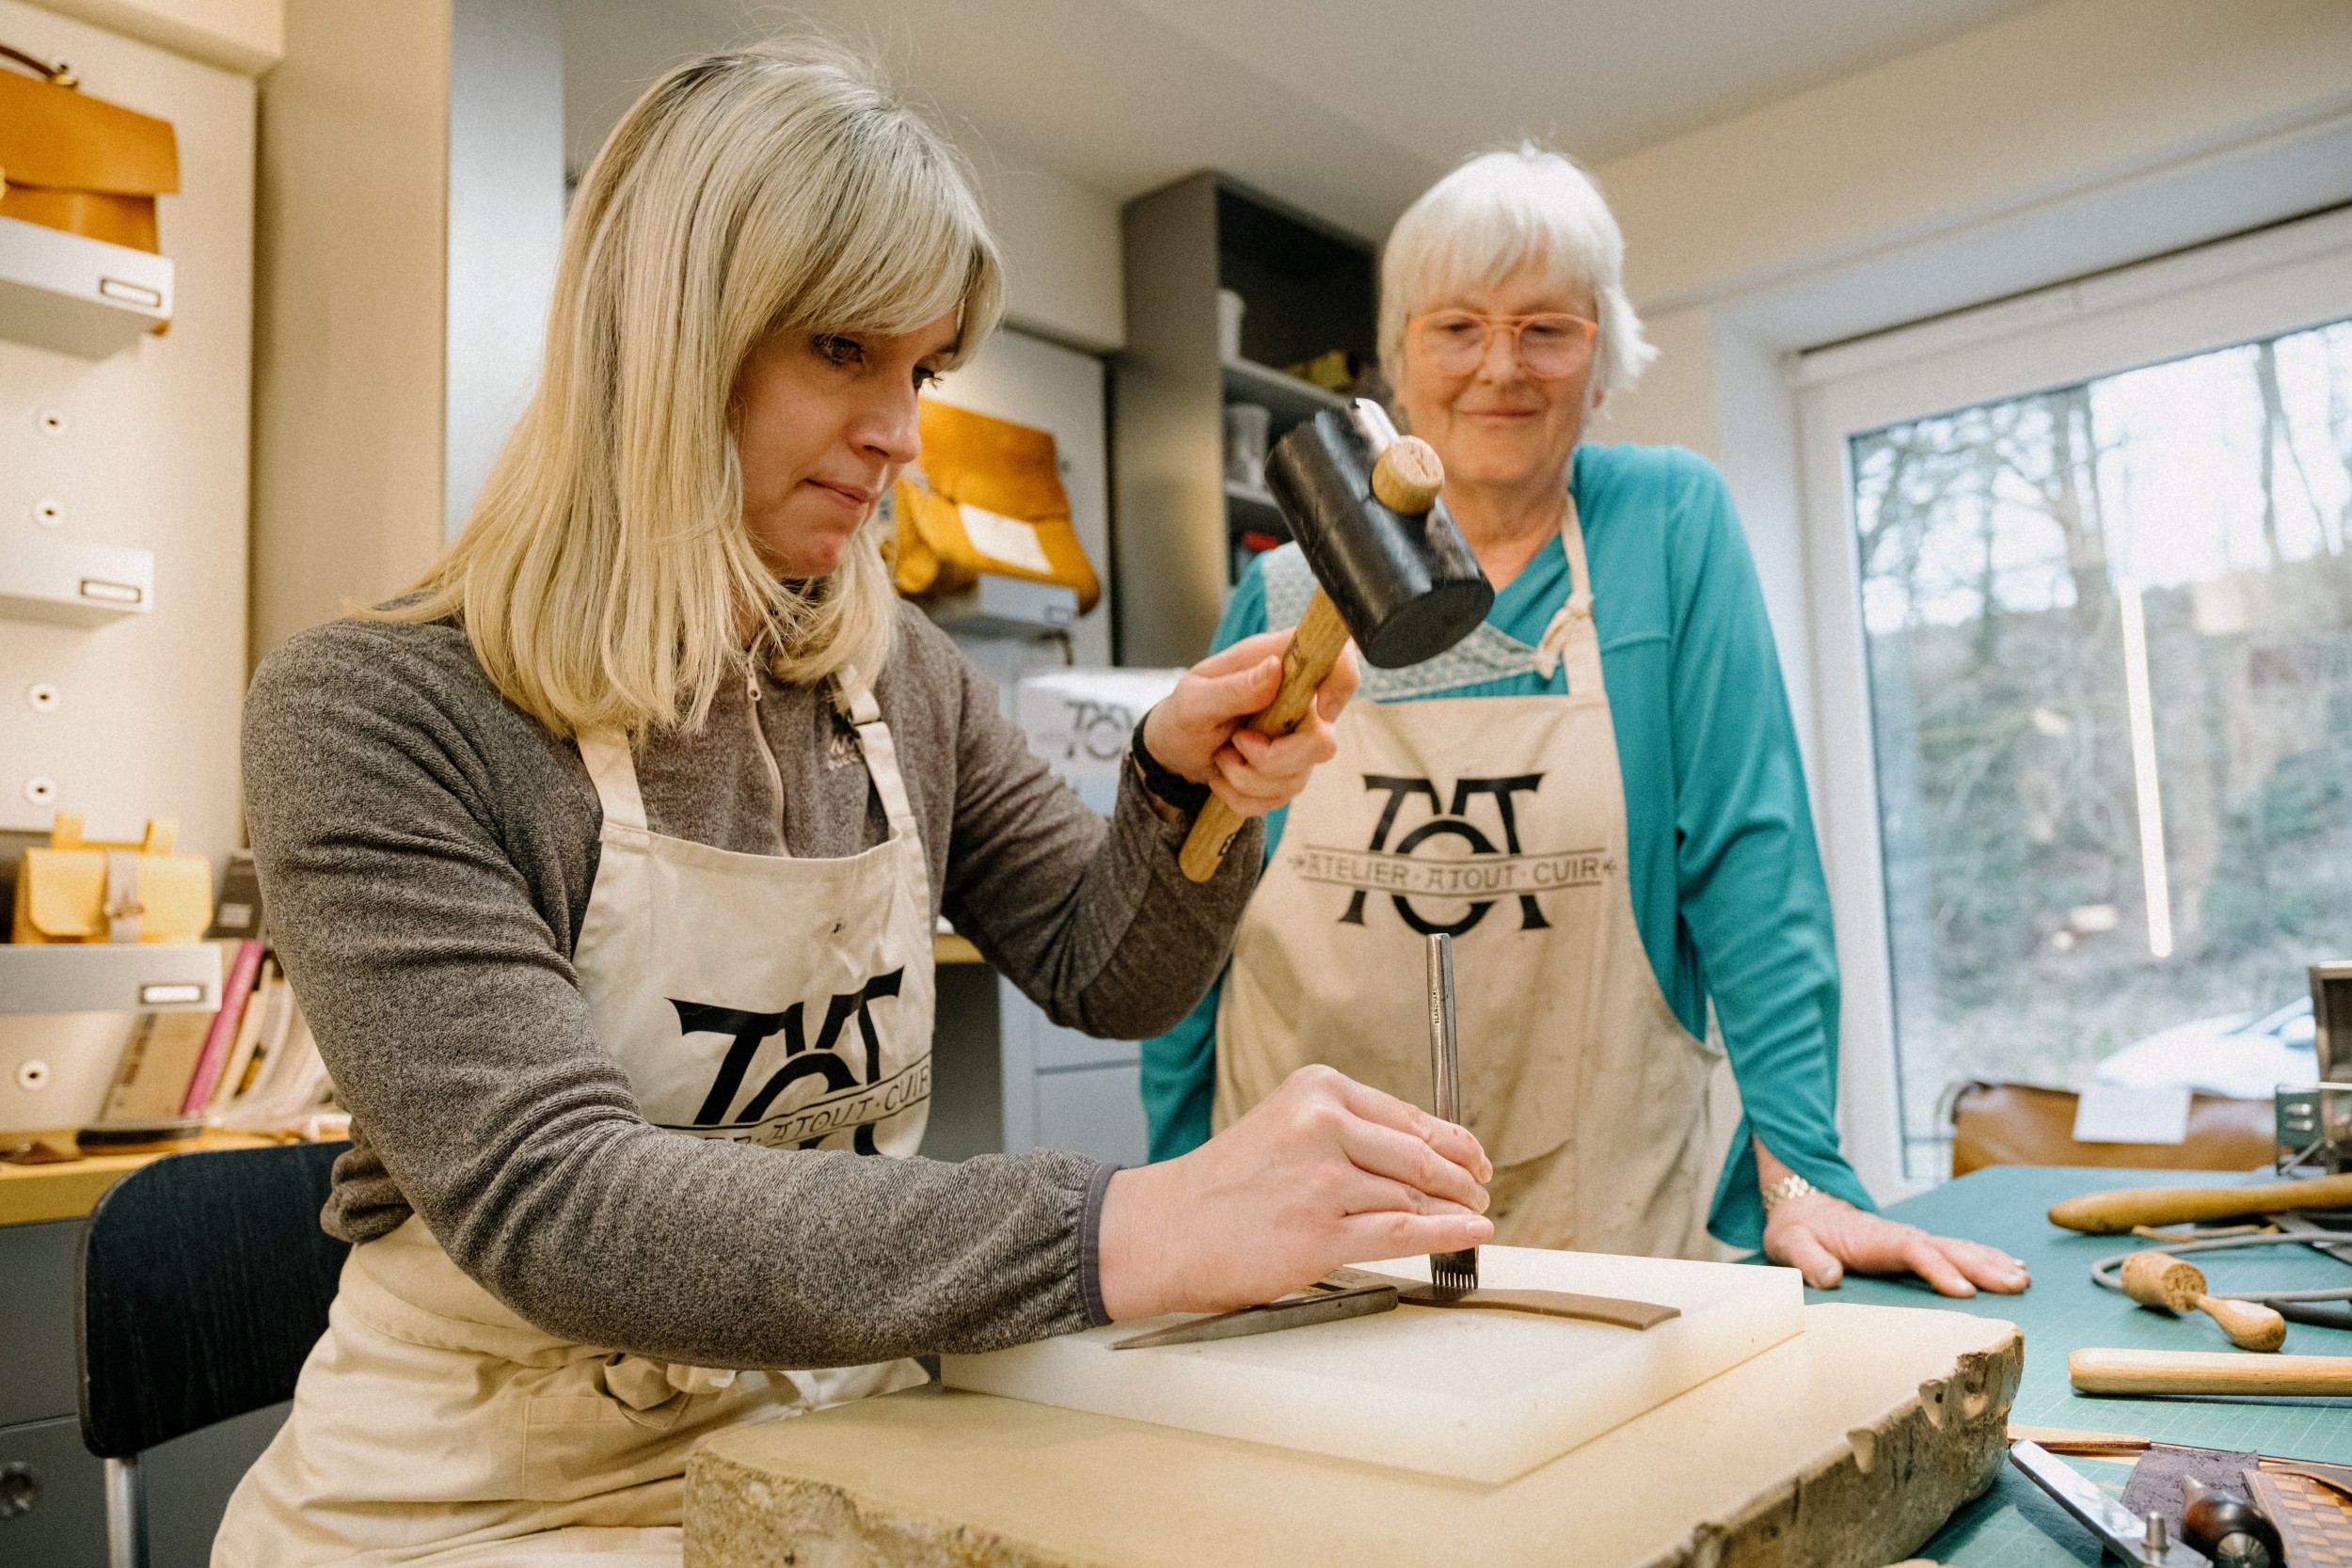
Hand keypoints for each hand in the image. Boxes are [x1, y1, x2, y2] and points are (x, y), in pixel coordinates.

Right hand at [1096, 1065, 1493, 1319]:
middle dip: (1462, 1177)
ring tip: (1470, 1218)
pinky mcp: (1321, 1234)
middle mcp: (1322, 1126)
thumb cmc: (1221, 1186)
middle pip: (1422, 1154)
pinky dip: (1447, 1234)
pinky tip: (1469, 1233)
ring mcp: (1323, 1181)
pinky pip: (1403, 1233)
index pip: (1409, 1116)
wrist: (1164, 1229)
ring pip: (1415, 1195)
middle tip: (1479, 1190)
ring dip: (1453, 1210)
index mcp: (1317, 1090)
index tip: (1474, 1156)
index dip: (1455, 1141)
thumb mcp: (1284, 1127)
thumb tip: (1422, 1156)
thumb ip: (1347, 1132)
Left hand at [1140, 628, 1358, 817]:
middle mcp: (1299, 702)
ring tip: (1223, 757)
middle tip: (1236, 744)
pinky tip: (1225, 777)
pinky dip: (1243, 796)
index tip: (1316, 711)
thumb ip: (1234, 687)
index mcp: (1281, 665)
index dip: (1340, 684)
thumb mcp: (1194, 701)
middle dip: (1272, 758)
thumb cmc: (1184, 715)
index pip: (1338, 662)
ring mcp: (1298, 740)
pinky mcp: (1290, 772)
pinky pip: (1280, 798)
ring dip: (1247, 778)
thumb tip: (1274, 669)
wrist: (1175, 752)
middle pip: (1323, 742)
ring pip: (1299, 777)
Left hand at [1764, 1191, 2029, 1297]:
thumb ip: (1808, 1259)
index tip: (1965, 1291)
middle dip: (1983, 1266)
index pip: (1913, 1251)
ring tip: (2023, 1279)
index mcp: (1874, 1239)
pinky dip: (1986, 1258)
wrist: (1803, 1207)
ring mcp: (1911, 1240)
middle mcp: (1901, 1236)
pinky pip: (1956, 1252)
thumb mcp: (1790, 1244)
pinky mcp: (1916, 1247)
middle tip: (2017, 1284)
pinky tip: (2012, 1267)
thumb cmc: (1798, 1230)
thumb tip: (1829, 1276)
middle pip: (1948, 1249)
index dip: (1939, 1270)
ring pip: (1959, 1248)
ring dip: (1992, 1262)